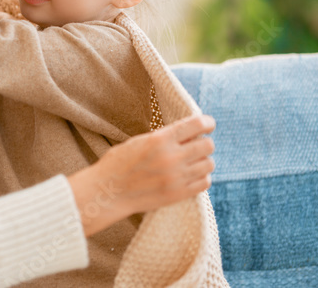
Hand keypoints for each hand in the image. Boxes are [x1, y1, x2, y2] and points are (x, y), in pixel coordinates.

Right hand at [67, 114, 215, 236]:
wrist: (107, 192)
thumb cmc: (119, 163)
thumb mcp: (139, 141)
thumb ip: (164, 137)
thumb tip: (188, 132)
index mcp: (160, 139)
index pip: (197, 124)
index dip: (208, 122)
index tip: (209, 124)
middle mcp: (171, 157)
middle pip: (208, 145)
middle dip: (203, 143)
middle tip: (195, 145)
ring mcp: (176, 177)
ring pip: (209, 164)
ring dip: (203, 161)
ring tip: (191, 162)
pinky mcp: (178, 194)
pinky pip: (205, 182)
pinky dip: (201, 177)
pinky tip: (190, 175)